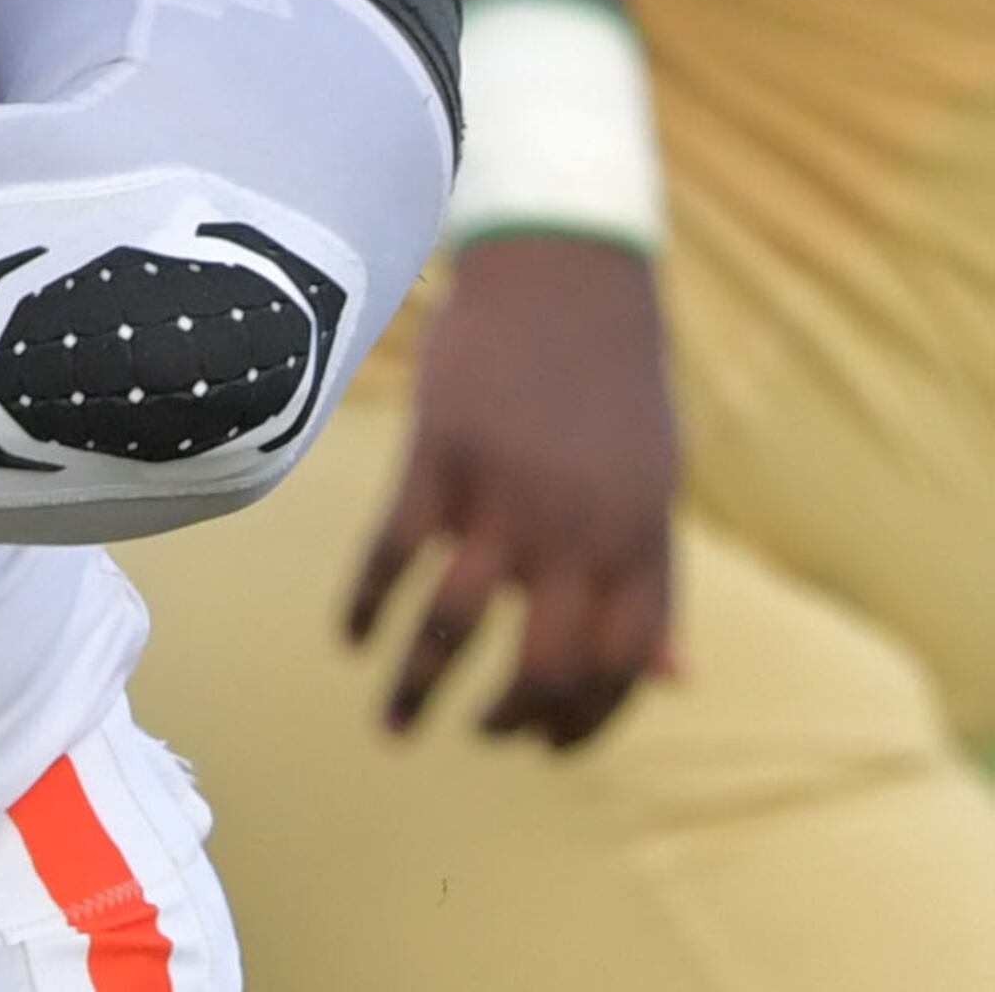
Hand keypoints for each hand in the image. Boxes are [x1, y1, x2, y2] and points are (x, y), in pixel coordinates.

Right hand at [344, 234, 679, 747]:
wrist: (565, 277)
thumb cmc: (615, 386)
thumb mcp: (656, 489)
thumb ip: (654, 585)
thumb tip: (675, 680)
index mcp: (643, 544)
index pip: (622, 669)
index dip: (584, 724)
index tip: (543, 748)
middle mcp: (579, 533)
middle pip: (542, 666)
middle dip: (506, 721)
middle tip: (477, 733)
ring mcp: (505, 497)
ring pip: (454, 626)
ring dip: (420, 689)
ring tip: (396, 727)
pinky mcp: (440, 458)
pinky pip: (393, 556)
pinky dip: (366, 606)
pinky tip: (350, 635)